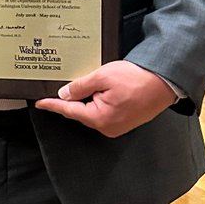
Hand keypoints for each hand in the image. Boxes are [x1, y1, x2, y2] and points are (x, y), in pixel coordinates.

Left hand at [33, 60, 177, 137]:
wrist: (165, 82)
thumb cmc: (137, 79)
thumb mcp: (103, 77)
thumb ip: (80, 86)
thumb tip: (65, 93)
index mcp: (100, 118)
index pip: (69, 110)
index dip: (53, 105)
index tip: (39, 103)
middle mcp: (108, 127)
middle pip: (81, 112)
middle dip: (71, 99)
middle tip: (60, 85)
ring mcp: (118, 125)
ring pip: (92, 111)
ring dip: (86, 98)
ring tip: (84, 83)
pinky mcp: (125, 120)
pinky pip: (104, 110)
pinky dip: (97, 100)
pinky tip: (98, 88)